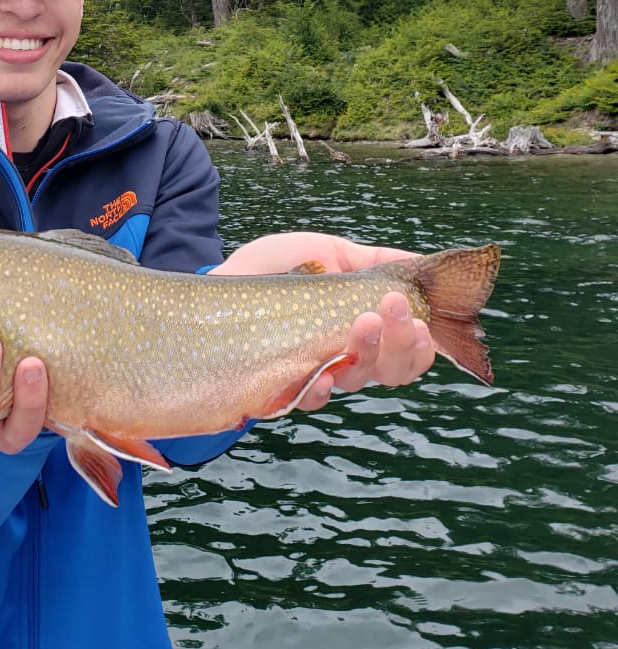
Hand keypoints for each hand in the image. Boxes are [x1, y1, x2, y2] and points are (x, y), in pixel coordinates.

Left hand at [209, 232, 433, 409]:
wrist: (227, 275)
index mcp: (365, 326)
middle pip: (394, 369)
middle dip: (402, 341)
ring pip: (358, 379)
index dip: (421, 342)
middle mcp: (347, 353)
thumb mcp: (330, 250)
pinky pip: (309, 397)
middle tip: (392, 307)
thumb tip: (421, 266)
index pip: (408, 350)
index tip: (420, 316)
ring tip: (363, 321)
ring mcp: (317, 367)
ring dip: (368, 351)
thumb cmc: (278, 267)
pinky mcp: (282, 381)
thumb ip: (374, 261)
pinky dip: (321, 389)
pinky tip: (325, 372)